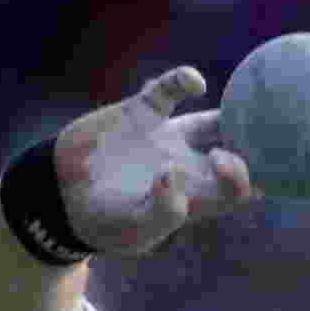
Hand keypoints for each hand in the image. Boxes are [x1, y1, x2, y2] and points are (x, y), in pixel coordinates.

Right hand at [52, 66, 259, 256]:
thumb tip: (175, 174)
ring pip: (212, 120)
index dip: (244, 173)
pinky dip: (183, 81)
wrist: (59, 195)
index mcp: (196, 196)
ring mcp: (168, 138)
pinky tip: (194, 81)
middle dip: (250, 140)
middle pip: (238, 151)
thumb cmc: (104, 224)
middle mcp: (190, 166)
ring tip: (236, 99)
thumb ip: (162, 209)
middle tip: (238, 125)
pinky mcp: (142, 115)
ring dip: (229, 109)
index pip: (241, 188)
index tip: (220, 157)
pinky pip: (169, 91)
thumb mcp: (135, 229)